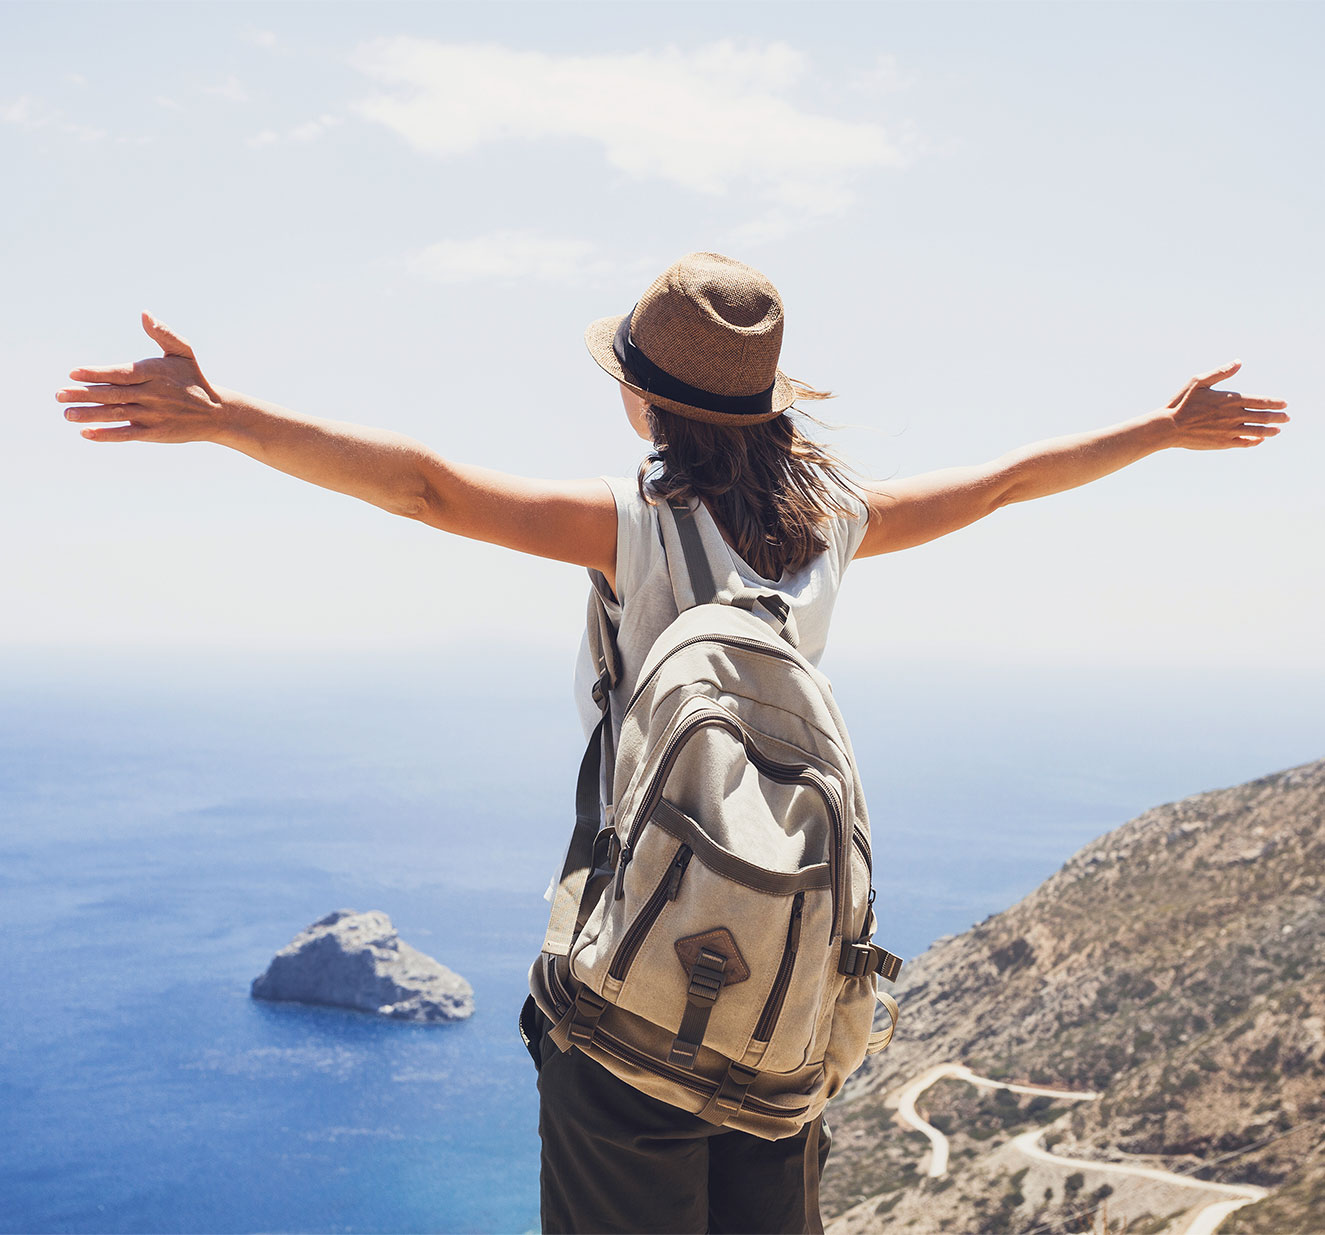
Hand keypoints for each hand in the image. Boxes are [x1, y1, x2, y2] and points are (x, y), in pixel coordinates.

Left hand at [56, 313, 224, 443]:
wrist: (216, 413)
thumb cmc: (193, 379)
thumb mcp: (184, 353)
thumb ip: (164, 333)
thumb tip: (145, 314)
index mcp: (154, 373)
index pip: (121, 374)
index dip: (97, 374)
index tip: (74, 373)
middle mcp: (152, 395)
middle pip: (113, 394)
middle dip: (84, 395)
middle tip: (58, 395)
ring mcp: (153, 415)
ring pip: (116, 415)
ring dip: (90, 415)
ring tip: (67, 414)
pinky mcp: (154, 432)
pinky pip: (127, 434)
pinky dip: (107, 435)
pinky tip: (87, 434)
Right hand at [1164, 361, 1288, 450]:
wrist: (1169, 427)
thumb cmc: (1182, 402)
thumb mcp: (1199, 381)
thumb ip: (1221, 373)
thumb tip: (1239, 362)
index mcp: (1230, 400)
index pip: (1261, 401)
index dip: (1275, 403)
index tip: (1284, 404)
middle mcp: (1233, 416)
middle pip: (1263, 417)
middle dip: (1278, 417)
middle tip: (1287, 417)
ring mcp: (1229, 431)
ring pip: (1257, 431)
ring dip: (1270, 431)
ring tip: (1278, 430)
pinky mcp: (1223, 443)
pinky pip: (1244, 443)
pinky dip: (1254, 441)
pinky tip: (1258, 440)